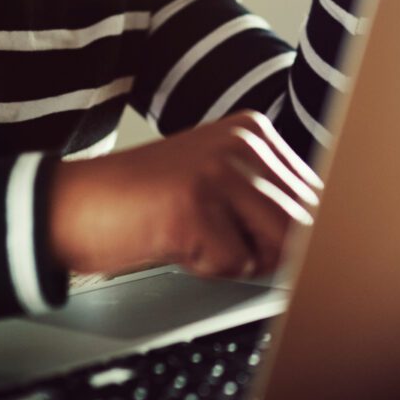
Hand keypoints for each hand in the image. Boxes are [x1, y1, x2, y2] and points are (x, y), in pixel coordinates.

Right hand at [46, 111, 323, 279]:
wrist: (74, 205)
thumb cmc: (146, 205)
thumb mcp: (219, 187)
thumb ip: (270, 203)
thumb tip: (325, 240)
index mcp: (254, 131)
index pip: (315, 195)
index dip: (293, 233)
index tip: (261, 238)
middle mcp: (242, 142)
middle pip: (303, 222)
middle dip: (268, 249)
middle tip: (215, 239)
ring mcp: (218, 170)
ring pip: (278, 245)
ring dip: (238, 257)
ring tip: (196, 234)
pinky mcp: (193, 205)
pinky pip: (235, 264)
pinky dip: (206, 268)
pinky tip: (173, 240)